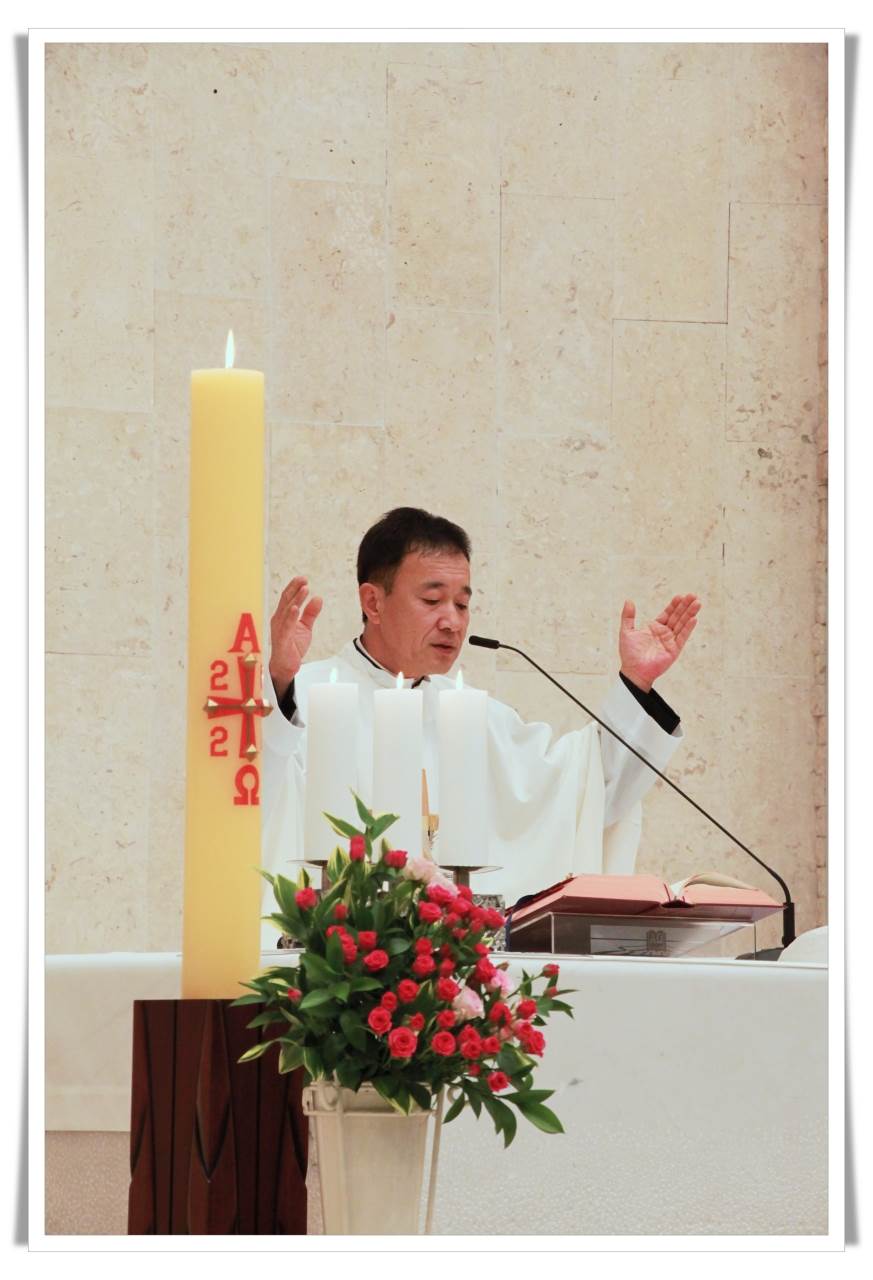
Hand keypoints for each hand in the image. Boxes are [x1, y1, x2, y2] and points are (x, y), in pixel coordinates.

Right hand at [269, 576, 323, 697]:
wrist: (286, 666)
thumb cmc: (292, 646)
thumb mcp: (305, 627)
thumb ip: (310, 613)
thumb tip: (318, 598)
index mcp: (283, 616)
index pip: (288, 598)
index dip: (295, 588)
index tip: (303, 579)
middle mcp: (279, 620)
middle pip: (286, 601)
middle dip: (294, 589)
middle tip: (303, 579)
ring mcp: (279, 630)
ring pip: (287, 611)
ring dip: (295, 599)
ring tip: (304, 589)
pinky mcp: (282, 640)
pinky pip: (286, 627)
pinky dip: (290, 617)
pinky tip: (295, 609)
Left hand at [618, 594, 700, 691]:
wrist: (633, 671)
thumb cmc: (629, 654)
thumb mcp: (626, 631)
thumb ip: (628, 616)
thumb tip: (628, 601)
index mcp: (655, 627)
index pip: (667, 613)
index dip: (674, 605)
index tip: (680, 596)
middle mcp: (665, 633)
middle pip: (677, 616)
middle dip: (685, 606)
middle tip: (693, 595)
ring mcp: (670, 641)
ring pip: (682, 624)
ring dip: (690, 614)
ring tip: (697, 603)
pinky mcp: (674, 650)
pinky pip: (682, 637)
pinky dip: (688, 628)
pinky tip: (694, 619)